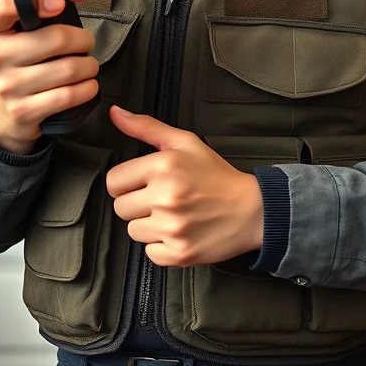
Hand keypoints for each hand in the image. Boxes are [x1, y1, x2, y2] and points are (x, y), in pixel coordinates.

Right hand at [0, 0, 96, 154]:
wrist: (4, 109)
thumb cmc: (25, 56)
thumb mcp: (34, 20)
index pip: (8, 4)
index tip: (58, 4)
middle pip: (57, 38)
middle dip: (83, 39)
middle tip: (82, 43)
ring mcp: (7, 86)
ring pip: (69, 68)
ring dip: (88, 65)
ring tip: (83, 64)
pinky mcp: (23, 110)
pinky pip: (69, 95)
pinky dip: (87, 88)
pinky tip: (82, 84)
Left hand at [106, 107, 264, 266]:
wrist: (251, 210)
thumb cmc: (217, 175)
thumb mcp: (186, 143)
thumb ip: (147, 127)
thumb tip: (115, 113)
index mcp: (164, 166)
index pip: (114, 181)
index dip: (128, 181)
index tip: (145, 182)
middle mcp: (165, 196)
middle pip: (120, 207)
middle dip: (138, 203)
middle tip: (164, 198)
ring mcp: (172, 227)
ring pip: (133, 231)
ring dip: (149, 225)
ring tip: (174, 215)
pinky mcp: (178, 252)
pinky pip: (149, 252)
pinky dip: (162, 245)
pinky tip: (180, 231)